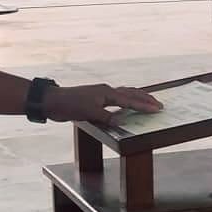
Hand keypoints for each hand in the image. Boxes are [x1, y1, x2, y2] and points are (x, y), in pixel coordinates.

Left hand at [45, 83, 161, 123]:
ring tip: (147, 101)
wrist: (52, 101)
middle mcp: (106, 91)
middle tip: (158, 104)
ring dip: (137, 97)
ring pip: (124, 94)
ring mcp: (101, 94)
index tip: (158, 108)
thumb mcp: (89, 112)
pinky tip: (126, 106)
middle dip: (145, 99)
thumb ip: (106, 117)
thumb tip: (122, 121)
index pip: (130, 100)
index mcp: (107, 93)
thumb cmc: (69, 105)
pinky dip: (125, 101)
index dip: (144, 105)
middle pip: (131, 93)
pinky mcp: (95, 99)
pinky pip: (116, 99)